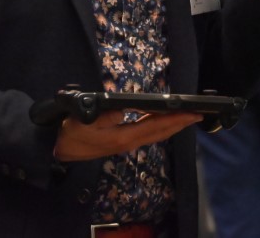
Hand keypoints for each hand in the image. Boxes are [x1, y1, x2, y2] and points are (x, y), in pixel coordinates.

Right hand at [53, 110, 202, 161]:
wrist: (61, 151)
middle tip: (198, 115)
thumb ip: (106, 115)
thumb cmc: (72, 133)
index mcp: (124, 137)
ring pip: (157, 134)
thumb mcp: (86, 120)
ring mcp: (128, 143)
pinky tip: (164, 121)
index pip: (156, 126)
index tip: (192, 114)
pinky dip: (161, 126)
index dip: (176, 119)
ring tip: (187, 117)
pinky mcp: (123, 142)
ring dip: (173, 125)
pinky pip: (149, 134)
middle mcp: (130, 142)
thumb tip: (123, 108)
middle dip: (180, 123)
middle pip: (161, 132)